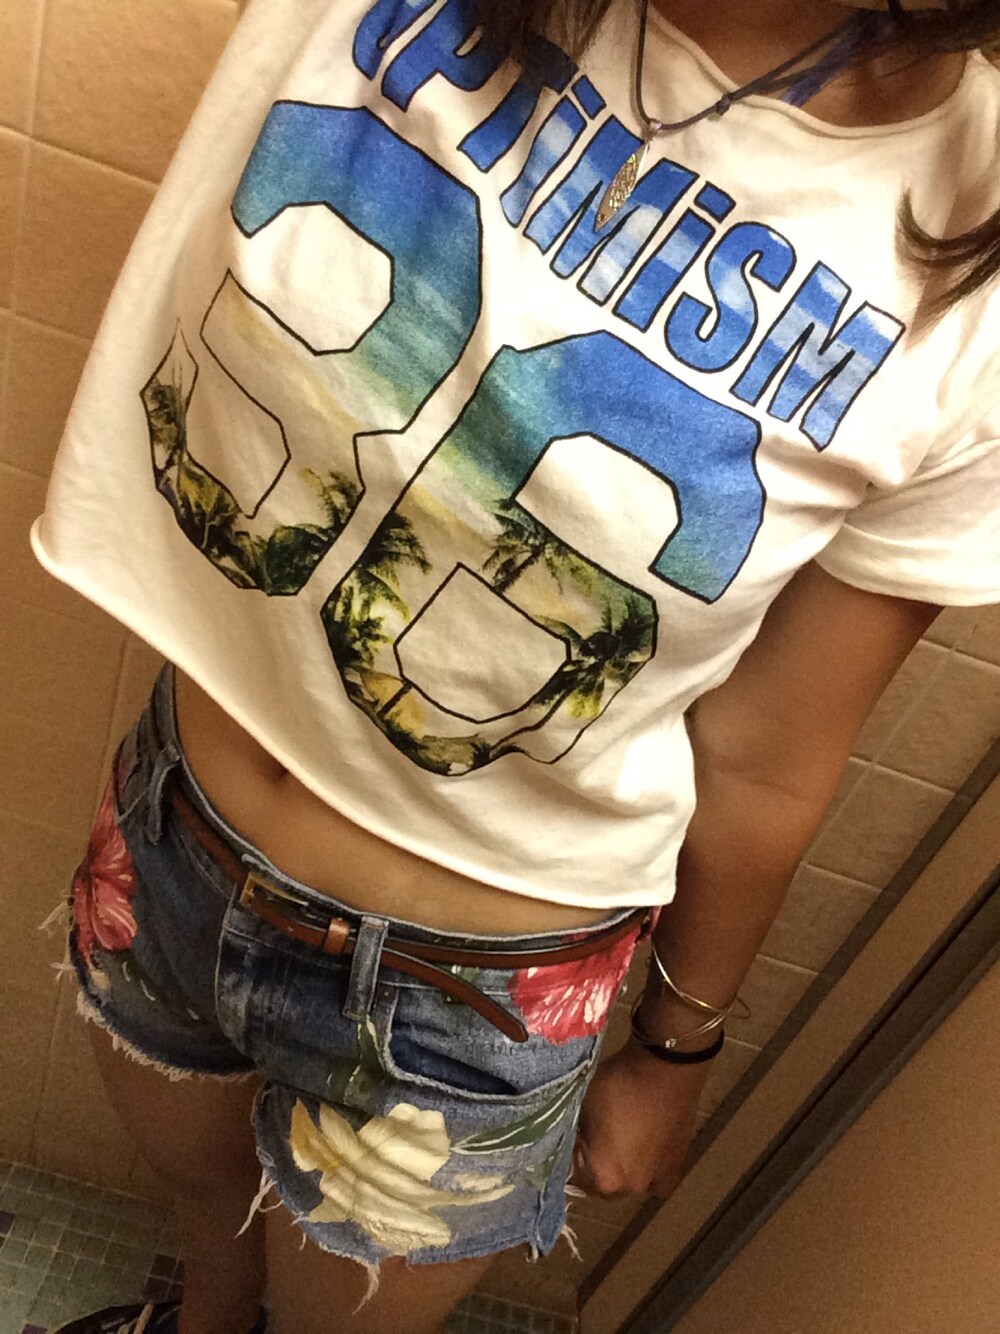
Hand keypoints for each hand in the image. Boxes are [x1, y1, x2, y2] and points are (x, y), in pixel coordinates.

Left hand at [572, 1041, 711, 1197]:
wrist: (665, 1068)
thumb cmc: (619, 1085)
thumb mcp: (581, 1104)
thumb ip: (571, 1132)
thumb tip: (568, 1139)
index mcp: (603, 1177)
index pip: (573, 1175)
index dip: (570, 1152)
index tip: (573, 1134)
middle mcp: (631, 1187)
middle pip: (602, 1183)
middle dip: (594, 1164)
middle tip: (594, 1135)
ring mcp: (657, 1180)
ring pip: (628, 1179)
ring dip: (621, 1165)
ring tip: (620, 1135)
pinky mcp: (676, 1166)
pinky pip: (654, 1175)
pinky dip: (646, 1164)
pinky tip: (643, 1144)